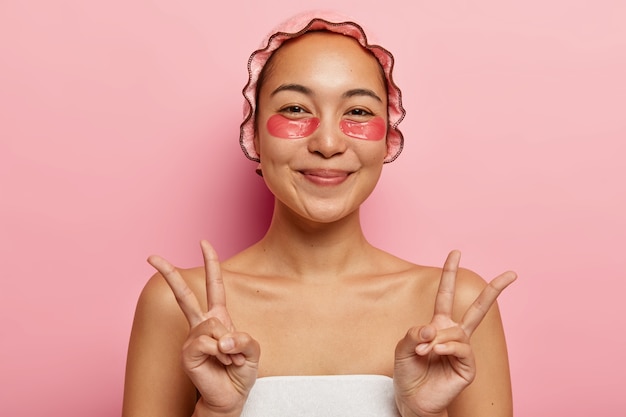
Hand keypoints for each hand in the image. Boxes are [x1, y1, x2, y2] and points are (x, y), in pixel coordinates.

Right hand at [147, 240, 259, 415]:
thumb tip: (220, 338)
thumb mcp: (252, 349)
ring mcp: (192, 338)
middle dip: (168, 273)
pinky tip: (221, 361)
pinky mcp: (187, 353)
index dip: (211, 263)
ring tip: (230, 358)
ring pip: (211, 325)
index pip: (214, 285)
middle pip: (184, 295)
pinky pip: (208, 342)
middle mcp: (202, 325)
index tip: (203, 242)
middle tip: (151, 256)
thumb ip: (243, 339)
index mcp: (218, 317)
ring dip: (228, 344)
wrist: (231, 397)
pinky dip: (221, 352)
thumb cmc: (240, 371)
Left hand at [393, 251, 515, 416]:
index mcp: (438, 325)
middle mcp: (454, 334)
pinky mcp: (468, 366)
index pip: (446, 295)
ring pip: (458, 332)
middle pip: (479, 309)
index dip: (449, 274)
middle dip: (494, 290)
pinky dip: (445, 348)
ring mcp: (463, 350)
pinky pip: (461, 347)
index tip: (456, 252)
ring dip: (437, 340)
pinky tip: (436, 354)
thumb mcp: (403, 347)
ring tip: (424, 351)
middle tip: (512, 273)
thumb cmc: (408, 372)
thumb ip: (415, 333)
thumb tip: (434, 329)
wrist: (412, 400)